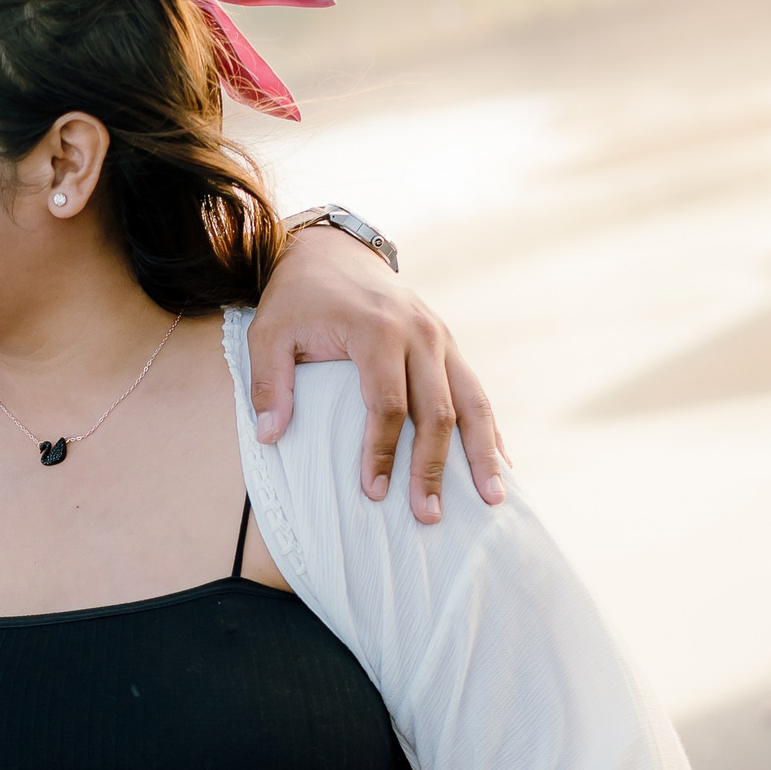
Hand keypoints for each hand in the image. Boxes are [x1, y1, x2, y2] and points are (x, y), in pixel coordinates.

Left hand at [248, 225, 509, 522]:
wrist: (334, 253)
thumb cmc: (298, 299)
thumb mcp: (269, 333)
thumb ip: (267, 383)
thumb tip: (270, 437)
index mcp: (378, 329)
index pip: (387, 403)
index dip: (381, 451)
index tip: (373, 493)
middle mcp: (420, 334)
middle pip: (436, 410)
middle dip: (432, 467)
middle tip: (428, 516)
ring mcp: (442, 339)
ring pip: (472, 402)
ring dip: (482, 454)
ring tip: (492, 500)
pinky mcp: (450, 346)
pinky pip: (477, 393)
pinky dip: (491, 432)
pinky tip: (502, 467)